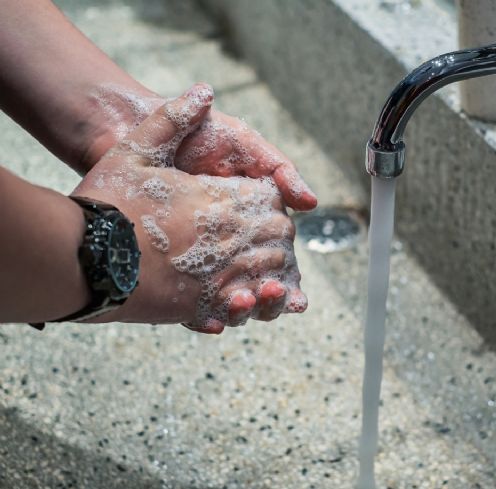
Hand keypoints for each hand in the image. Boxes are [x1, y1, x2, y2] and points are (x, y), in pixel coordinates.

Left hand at [73, 84, 306, 333]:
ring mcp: (197, 255)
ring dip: (242, 309)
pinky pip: (188, 300)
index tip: (297, 296)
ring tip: (245, 304)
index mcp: (249, 216)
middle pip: (255, 283)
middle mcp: (226, 240)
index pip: (276, 258)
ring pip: (226, 296)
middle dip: (269, 301)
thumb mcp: (243, 144)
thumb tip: (311, 203)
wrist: (132, 129)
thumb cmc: (194, 135)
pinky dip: (202, 315)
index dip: (288, 279)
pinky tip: (212, 321)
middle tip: (274, 298)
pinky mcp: (167, 266)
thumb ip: (279, 169)